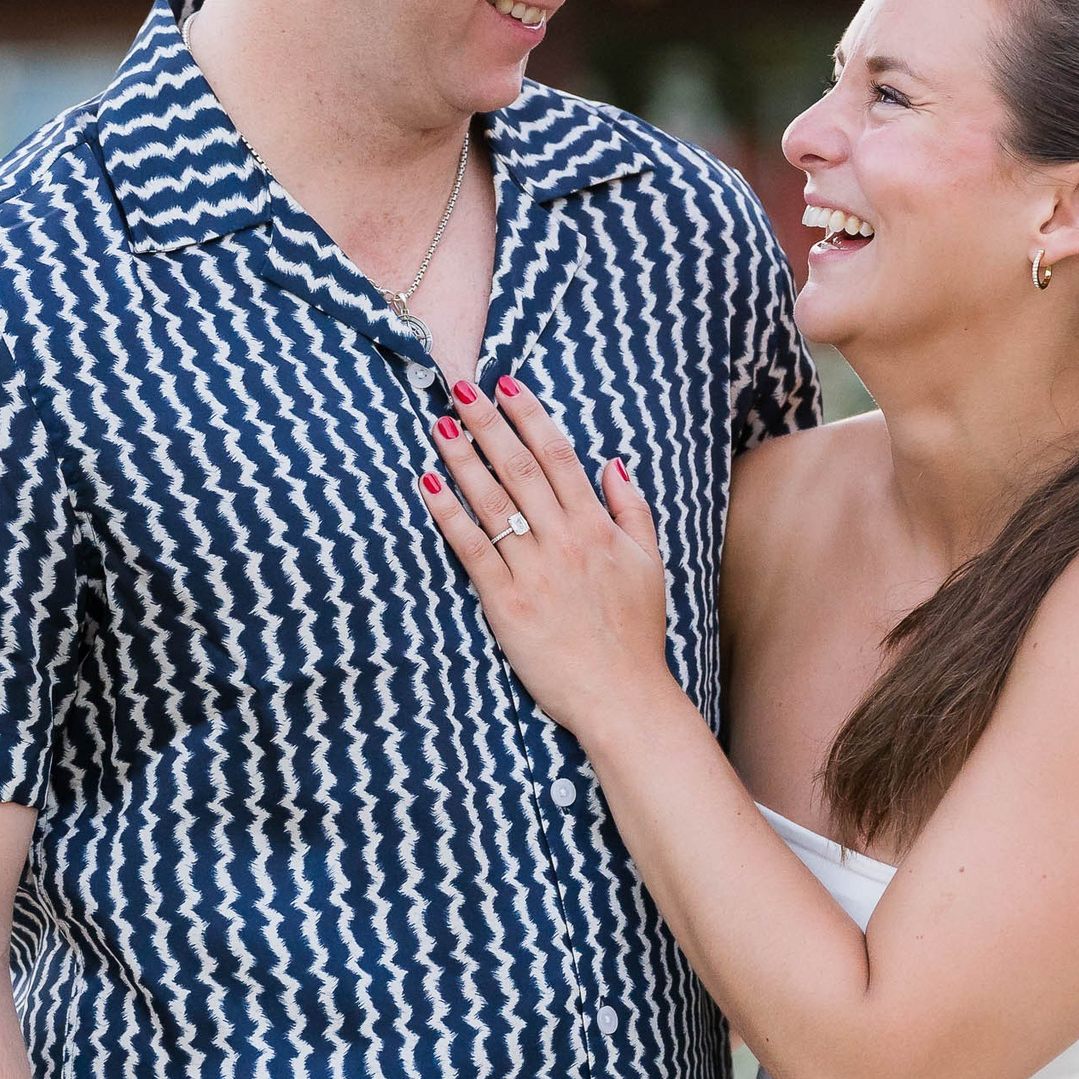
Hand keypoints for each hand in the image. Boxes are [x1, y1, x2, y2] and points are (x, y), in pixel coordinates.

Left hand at [419, 376, 673, 733]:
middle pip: (519, 468)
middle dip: (487, 423)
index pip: (559, 455)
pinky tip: (429, 485)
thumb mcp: (650, 562)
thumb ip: (631, 508)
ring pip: (491, 501)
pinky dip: (448, 514)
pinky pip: (471, 548)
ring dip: (462, 458)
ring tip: (439, 425)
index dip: (530, 415)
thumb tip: (613, 462)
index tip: (506, 384)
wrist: (622, 695)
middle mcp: (564, 540)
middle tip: (460, 388)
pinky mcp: (505, 603)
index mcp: (597, 527)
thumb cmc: (636, 631)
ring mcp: (533, 570)